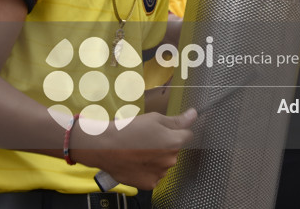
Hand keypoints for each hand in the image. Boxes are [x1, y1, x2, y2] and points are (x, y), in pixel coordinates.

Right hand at [74, 109, 195, 189]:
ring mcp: (160, 174)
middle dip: (165, 145)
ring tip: (139, 151)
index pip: (187, 135)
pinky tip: (136, 162)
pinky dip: (148, 170)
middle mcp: (171, 160)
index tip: (163, 130)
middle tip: (147, 139)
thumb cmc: (129, 129)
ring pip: (164, 163)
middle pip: (175, 150)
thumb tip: (194, 115)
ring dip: (157, 158)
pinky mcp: (149, 184)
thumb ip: (176, 120)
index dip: (176, 130)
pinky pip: (154, 175)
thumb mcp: (154, 118)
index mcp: (174, 142)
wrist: (105, 147)